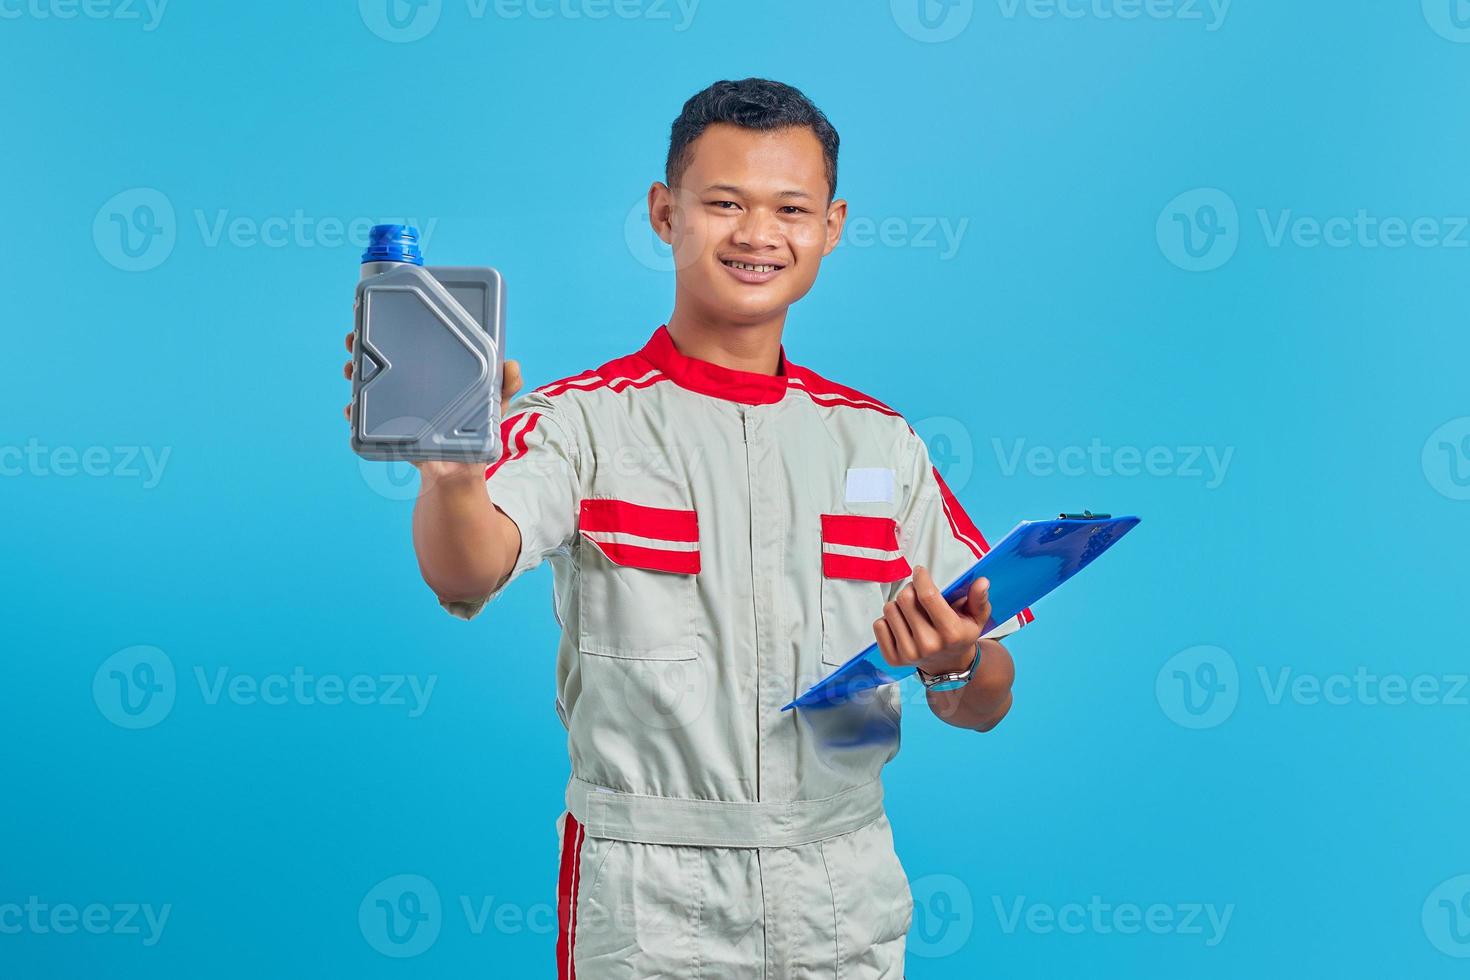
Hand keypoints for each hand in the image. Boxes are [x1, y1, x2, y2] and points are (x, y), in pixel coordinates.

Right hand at [342, 329, 523, 473]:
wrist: (458, 473)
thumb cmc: (476, 432)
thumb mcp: (493, 406)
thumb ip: (504, 386)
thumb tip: (512, 365)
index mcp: (432, 371)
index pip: (409, 341)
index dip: (393, 322)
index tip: (381, 307)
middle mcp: (409, 383)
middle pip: (381, 356)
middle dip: (361, 344)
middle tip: (354, 338)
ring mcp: (397, 405)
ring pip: (368, 382)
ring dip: (355, 372)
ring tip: (352, 369)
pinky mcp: (390, 429)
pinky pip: (366, 418)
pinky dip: (355, 413)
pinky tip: (351, 409)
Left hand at [873, 565, 990, 676]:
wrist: (949, 665)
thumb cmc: (960, 635)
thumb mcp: (976, 618)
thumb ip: (979, 599)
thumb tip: (981, 582)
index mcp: (950, 633)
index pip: (927, 596)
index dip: (921, 578)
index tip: (920, 572)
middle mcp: (928, 645)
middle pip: (905, 599)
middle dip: (910, 589)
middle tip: (917, 593)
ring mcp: (908, 654)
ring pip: (890, 609)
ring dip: (899, 605)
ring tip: (912, 612)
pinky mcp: (893, 658)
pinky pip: (879, 625)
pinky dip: (888, 620)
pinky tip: (903, 624)